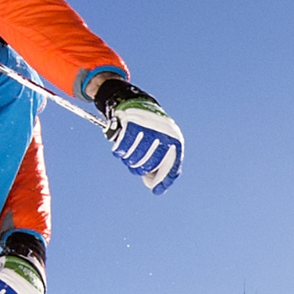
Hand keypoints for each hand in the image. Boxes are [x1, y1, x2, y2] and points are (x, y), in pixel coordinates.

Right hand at [91, 78, 183, 194]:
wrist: (136, 102)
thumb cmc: (148, 130)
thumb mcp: (158, 145)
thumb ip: (158, 163)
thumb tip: (155, 186)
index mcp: (175, 139)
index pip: (172, 165)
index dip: (164, 180)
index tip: (156, 190)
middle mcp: (164, 133)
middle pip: (150, 164)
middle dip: (140, 169)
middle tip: (134, 166)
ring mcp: (149, 127)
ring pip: (135, 157)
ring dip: (129, 160)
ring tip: (127, 154)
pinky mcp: (133, 122)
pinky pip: (123, 147)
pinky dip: (119, 151)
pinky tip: (119, 150)